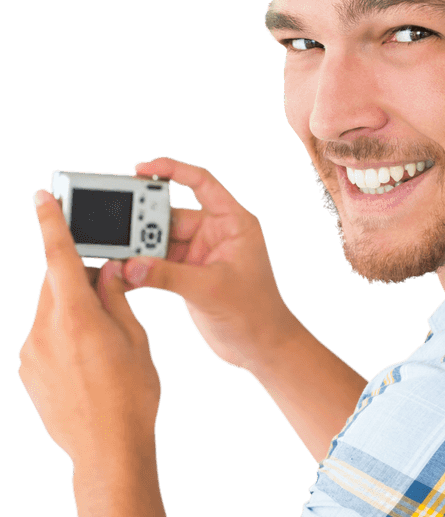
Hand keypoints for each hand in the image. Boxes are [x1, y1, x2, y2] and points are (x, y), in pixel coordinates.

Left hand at [18, 190, 160, 469]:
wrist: (107, 451)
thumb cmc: (132, 396)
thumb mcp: (136, 339)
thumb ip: (116, 299)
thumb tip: (107, 272)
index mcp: (76, 316)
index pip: (59, 256)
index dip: (51, 223)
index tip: (42, 198)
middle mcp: (44, 329)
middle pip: (55, 284)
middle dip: (78, 279)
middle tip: (106, 283)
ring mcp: (31, 352)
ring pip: (50, 312)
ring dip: (73, 312)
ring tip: (103, 341)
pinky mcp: (27, 372)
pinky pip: (43, 339)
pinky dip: (63, 337)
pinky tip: (88, 363)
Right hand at [121, 157, 295, 371]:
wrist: (260, 347)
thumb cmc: (255, 313)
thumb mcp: (212, 290)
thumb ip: (170, 276)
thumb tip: (130, 266)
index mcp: (233, 223)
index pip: (202, 183)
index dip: (172, 171)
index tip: (141, 168)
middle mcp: (215, 233)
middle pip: (170, 215)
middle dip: (142, 220)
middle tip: (115, 227)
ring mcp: (199, 253)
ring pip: (158, 240)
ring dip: (136, 249)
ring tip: (112, 255)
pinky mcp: (186, 274)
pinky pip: (155, 263)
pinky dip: (139, 268)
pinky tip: (119, 274)